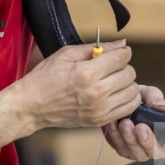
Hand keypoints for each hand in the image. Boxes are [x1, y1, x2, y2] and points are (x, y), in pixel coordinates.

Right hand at [16, 40, 140, 130]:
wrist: (32, 105)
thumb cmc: (46, 77)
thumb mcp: (67, 54)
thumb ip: (97, 48)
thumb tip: (122, 43)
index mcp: (87, 73)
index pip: (122, 58)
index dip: (123, 52)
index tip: (118, 53)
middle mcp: (96, 93)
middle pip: (129, 74)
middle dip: (123, 67)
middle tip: (112, 67)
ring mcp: (99, 109)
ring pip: (132, 92)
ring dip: (126, 83)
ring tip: (114, 81)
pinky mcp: (100, 121)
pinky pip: (128, 108)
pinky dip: (127, 99)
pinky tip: (116, 94)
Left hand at [103, 85, 164, 160]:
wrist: (118, 99)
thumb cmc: (140, 99)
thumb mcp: (148, 94)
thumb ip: (156, 99)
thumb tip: (164, 108)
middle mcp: (153, 146)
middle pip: (153, 152)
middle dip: (147, 141)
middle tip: (140, 127)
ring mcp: (137, 150)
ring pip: (134, 152)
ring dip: (129, 138)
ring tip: (124, 123)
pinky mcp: (121, 148)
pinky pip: (118, 146)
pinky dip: (115, 135)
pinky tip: (113, 123)